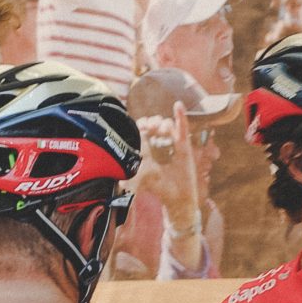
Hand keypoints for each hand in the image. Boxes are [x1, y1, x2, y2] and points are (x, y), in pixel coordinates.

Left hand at [135, 102, 199, 219]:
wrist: (176, 196)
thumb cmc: (159, 187)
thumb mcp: (142, 180)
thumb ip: (130, 179)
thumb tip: (117, 182)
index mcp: (148, 146)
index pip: (143, 128)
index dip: (141, 124)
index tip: (140, 126)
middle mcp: (159, 142)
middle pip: (154, 123)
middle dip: (151, 122)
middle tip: (150, 127)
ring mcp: (172, 142)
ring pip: (167, 124)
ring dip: (162, 123)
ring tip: (161, 130)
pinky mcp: (184, 144)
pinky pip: (183, 127)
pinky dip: (180, 115)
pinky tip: (178, 105)